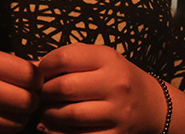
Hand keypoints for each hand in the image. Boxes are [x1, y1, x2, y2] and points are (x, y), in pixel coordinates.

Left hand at [37, 43, 165, 133]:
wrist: (152, 105)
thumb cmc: (118, 78)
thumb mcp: (100, 59)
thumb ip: (68, 59)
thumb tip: (31, 67)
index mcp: (108, 59)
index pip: (64, 58)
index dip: (44, 67)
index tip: (39, 74)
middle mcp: (115, 84)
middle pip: (64, 88)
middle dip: (44, 93)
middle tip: (39, 95)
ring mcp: (117, 112)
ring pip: (69, 115)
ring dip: (49, 114)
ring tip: (46, 111)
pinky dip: (60, 133)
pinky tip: (56, 127)